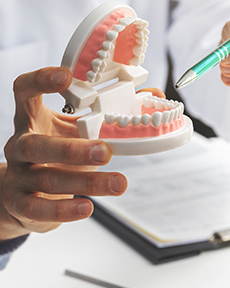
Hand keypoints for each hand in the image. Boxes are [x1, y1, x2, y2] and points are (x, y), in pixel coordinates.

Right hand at [1, 67, 127, 238]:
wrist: (23, 193)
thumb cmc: (57, 154)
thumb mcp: (78, 130)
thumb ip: (110, 113)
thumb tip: (153, 94)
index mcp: (33, 119)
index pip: (24, 91)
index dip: (40, 80)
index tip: (66, 77)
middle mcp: (20, 145)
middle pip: (36, 144)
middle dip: (72, 149)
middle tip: (105, 151)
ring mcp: (19, 175)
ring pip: (48, 178)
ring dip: (85, 182)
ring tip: (118, 183)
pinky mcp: (21, 203)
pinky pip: (39, 208)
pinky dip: (64, 210)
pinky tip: (87, 208)